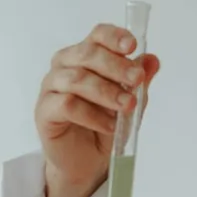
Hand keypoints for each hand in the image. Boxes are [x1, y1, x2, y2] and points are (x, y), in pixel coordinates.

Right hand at [35, 23, 160, 193]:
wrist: (87, 160)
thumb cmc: (104, 125)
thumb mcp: (129, 103)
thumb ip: (138, 82)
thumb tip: (152, 61)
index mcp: (85, 56)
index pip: (97, 36)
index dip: (114, 37)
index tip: (133, 45)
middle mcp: (65, 66)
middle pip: (88, 54)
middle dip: (116, 66)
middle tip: (136, 80)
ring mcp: (51, 87)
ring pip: (77, 79)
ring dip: (106, 92)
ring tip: (127, 106)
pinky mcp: (44, 111)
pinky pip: (68, 105)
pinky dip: (93, 115)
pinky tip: (110, 126)